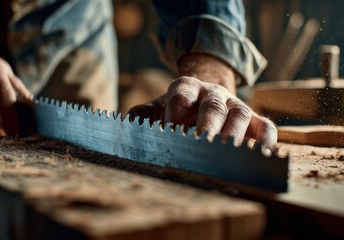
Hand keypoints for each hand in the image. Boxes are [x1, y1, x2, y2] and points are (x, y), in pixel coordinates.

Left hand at [128, 53, 276, 149]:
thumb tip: (130, 128)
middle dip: (208, 126)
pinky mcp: (253, 118)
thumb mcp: (155, 109)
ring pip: (240, 114)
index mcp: (185, 88)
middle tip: (203, 145)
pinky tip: (262, 156)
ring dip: (235, 134)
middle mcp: (212, 93)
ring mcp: (234, 105)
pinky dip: (266, 140)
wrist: (203, 96)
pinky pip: (265, 126)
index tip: (172, 134)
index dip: (176, 115)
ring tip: (231, 155)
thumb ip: (141, 117)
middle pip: (213, 106)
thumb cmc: (174, 110)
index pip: (181, 97)